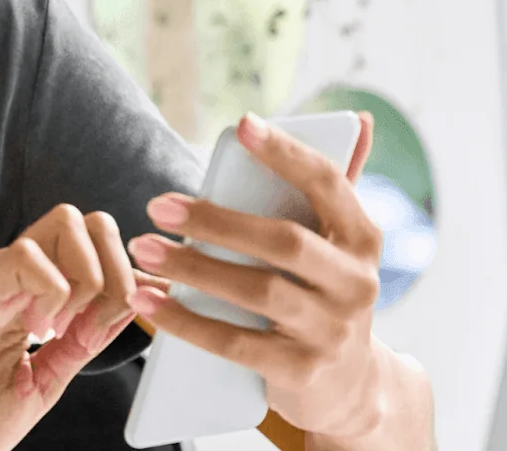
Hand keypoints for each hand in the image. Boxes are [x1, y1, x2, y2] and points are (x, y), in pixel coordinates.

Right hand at [0, 204, 138, 450]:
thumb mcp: (45, 382)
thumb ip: (83, 342)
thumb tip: (130, 303)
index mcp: (37, 296)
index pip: (99, 248)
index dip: (131, 279)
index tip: (129, 320)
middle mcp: (20, 278)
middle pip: (91, 221)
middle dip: (118, 267)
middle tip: (99, 320)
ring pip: (68, 222)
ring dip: (87, 275)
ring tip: (64, 325)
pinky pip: (32, 255)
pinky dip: (52, 293)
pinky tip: (35, 331)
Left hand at [126, 112, 391, 440]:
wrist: (350, 389)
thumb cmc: (326, 297)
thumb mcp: (340, 247)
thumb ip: (336, 187)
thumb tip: (357, 118)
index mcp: (364, 240)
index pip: (329, 184)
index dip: (287, 153)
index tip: (242, 125)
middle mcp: (357, 284)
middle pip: (283, 241)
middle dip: (216, 220)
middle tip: (158, 205)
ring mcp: (331, 331)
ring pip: (257, 291)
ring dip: (192, 267)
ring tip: (143, 248)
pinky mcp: (301, 372)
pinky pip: (235, 344)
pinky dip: (187, 322)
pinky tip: (149, 303)